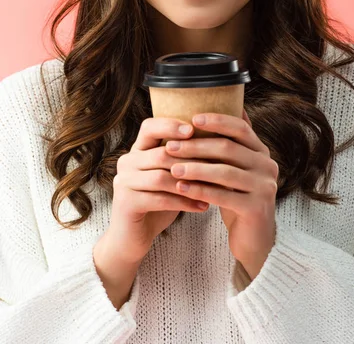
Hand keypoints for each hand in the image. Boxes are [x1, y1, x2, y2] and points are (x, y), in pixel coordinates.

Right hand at [99, 117, 209, 267]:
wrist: (131, 238)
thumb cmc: (158, 201)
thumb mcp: (169, 175)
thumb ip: (182, 158)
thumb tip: (218, 140)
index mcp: (136, 150)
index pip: (149, 126)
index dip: (170, 125)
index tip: (193, 129)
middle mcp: (126, 162)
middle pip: (161, 153)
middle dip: (192, 159)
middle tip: (218, 164)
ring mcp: (123, 182)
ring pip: (162, 177)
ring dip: (191, 182)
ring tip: (215, 188)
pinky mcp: (126, 204)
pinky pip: (160, 199)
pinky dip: (185, 203)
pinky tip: (203, 206)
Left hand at [165, 110, 278, 279]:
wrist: (255, 239)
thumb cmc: (238, 198)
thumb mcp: (236, 169)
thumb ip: (228, 145)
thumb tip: (211, 108)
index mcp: (262, 152)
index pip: (240, 128)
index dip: (217, 120)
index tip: (192, 118)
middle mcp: (267, 166)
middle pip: (228, 149)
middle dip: (196, 146)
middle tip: (171, 146)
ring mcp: (265, 187)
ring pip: (224, 172)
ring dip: (195, 168)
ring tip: (173, 168)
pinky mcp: (256, 208)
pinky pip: (223, 196)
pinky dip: (200, 190)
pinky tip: (181, 189)